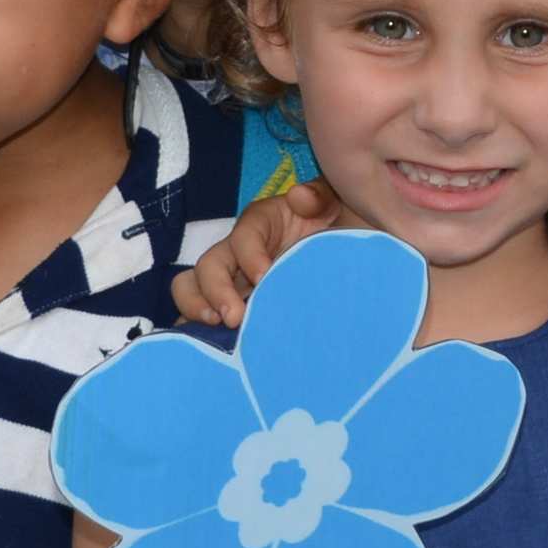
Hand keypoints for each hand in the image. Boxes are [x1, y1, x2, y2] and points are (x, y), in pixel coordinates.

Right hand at [177, 183, 343, 326]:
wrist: (355, 265)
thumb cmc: (343, 230)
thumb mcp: (337, 206)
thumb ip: (320, 197)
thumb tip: (299, 196)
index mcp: (263, 224)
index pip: (245, 235)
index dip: (249, 255)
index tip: (264, 278)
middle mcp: (240, 253)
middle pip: (209, 264)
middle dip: (215, 290)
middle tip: (233, 318)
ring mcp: (233, 284)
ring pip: (192, 289)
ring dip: (196, 308)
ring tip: (217, 329)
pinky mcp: (232, 310)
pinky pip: (201, 319)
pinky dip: (197, 332)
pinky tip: (213, 350)